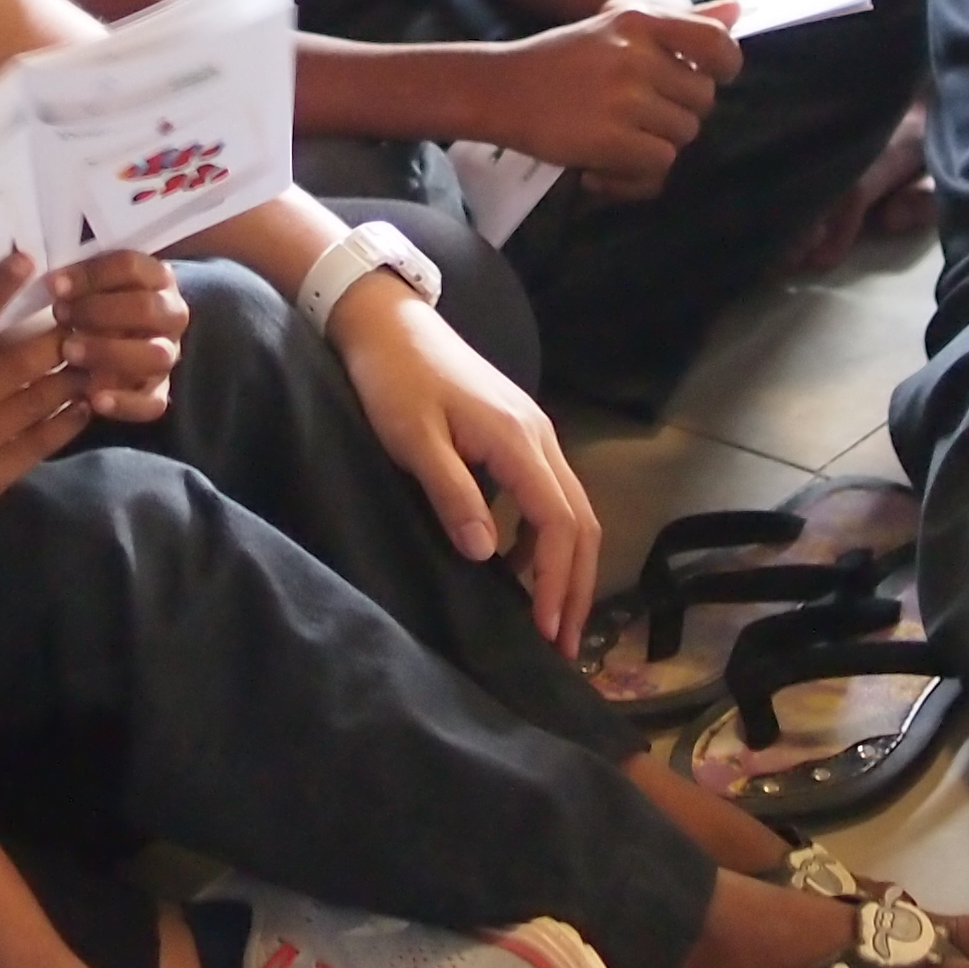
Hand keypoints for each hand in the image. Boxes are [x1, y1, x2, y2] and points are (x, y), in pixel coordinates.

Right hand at [0, 252, 90, 540]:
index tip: (27, 259)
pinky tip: (84, 404)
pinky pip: (40, 442)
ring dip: (74, 376)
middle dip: (61, 336)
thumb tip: (4, 321)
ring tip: (98, 358)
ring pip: (40, 399)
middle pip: (22, 360)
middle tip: (88, 319)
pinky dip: (67, 420)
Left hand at [46, 249, 186, 425]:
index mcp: (157, 279)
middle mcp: (171, 315)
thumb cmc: (97, 306)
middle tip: (60, 315)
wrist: (125, 340)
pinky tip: (92, 399)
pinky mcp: (159, 392)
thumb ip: (78, 282)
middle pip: (146, 308)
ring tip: (70, 352)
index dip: (91, 274)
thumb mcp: (93, 286)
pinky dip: (123, 403)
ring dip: (109, 352)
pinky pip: (151, 403)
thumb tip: (46, 283)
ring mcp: (168, 355)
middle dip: (100, 311)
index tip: (54, 286)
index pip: (130, 267)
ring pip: (154, 355)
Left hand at [328, 276, 601, 650]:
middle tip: (562, 645)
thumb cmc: (395, 379)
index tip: (546, 632)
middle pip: (580, 521)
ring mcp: (533, 433)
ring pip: (570, 508)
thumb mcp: (413, 440)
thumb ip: (451, 493)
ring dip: (566, 564)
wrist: (388, 322)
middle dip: (576, 585)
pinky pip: (548, 495)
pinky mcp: (517, 434)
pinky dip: (546, 538)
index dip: (557, 582)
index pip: (558, 523)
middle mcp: (539, 437)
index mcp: (518, 440)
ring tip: (549, 618)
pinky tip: (519, 566)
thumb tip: (485, 555)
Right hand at [480, 6, 739, 193]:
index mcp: (641, 21)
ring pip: (683, 135)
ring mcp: (625, 98)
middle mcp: (638, 55)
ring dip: (654, 146)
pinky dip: (635, 175)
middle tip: (636, 119)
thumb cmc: (561, 61)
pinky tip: (602, 168)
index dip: (724, 68)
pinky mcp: (611, 139)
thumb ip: (680, 24)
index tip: (705, 80)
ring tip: (615, 142)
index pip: (717, 43)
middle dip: (677, 115)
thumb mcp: (617, 30)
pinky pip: (658, 165)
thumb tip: (739, 11)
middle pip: (701, 100)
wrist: (498, 89)